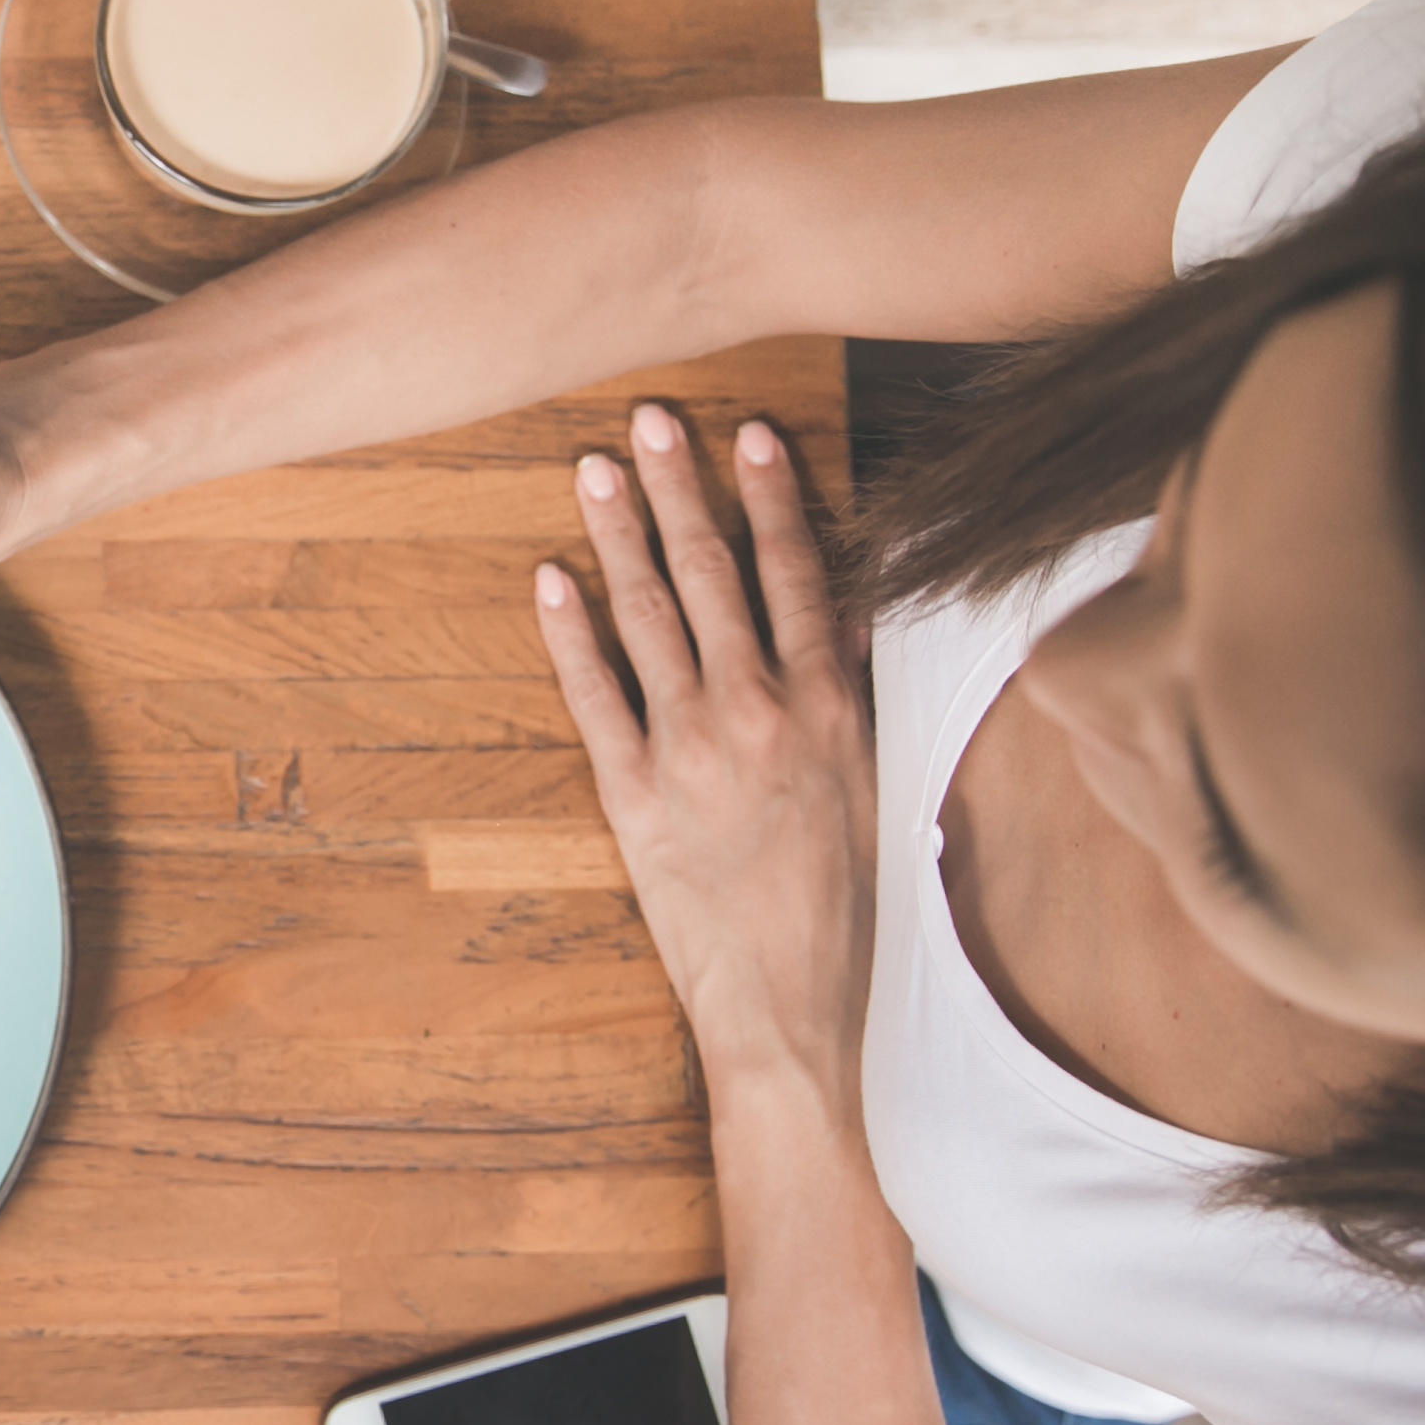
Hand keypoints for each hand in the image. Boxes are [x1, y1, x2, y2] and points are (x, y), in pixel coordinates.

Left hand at [535, 405, 875, 1086]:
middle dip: (682, 492)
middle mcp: (761, 715)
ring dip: (621, 537)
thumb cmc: (841, 908)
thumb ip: (853, 702)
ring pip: (652, 619)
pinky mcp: (632, 795)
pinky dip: (570, 635)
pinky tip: (550, 578)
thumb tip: (842, 624)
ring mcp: (692, 751)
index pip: (801, 577)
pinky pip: (595, 698)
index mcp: (831, 710)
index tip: (750, 434)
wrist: (791, 1008)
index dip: (773, 500)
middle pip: (717, 577)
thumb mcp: (874, 794)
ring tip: (595, 468)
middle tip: (651, 417)